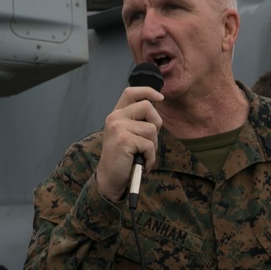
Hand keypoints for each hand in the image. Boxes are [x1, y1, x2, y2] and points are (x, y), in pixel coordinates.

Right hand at [95, 86, 163, 201]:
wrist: (110, 178)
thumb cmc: (123, 158)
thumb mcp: (127, 134)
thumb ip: (137, 121)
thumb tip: (157, 106)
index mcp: (116, 115)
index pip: (131, 92)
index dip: (147, 91)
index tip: (160, 98)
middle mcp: (115, 118)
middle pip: (148, 107)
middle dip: (156, 124)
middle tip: (149, 142)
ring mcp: (118, 128)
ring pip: (152, 128)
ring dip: (153, 146)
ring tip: (142, 155)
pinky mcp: (124, 140)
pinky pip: (149, 145)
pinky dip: (150, 158)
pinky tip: (142, 163)